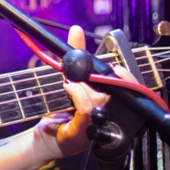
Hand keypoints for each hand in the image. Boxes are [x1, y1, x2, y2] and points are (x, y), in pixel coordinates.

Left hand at [31, 25, 136, 162]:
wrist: (41, 138)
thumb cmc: (57, 112)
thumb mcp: (67, 80)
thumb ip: (73, 57)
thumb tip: (76, 30)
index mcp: (109, 106)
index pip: (127, 89)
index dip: (127, 77)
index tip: (117, 67)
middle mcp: (107, 118)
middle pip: (117, 94)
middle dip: (104, 78)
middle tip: (90, 69)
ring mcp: (96, 127)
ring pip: (101, 100)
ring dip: (85, 85)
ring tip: (71, 82)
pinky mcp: (82, 133)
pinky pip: (87, 110)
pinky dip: (78, 95)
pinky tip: (69, 88)